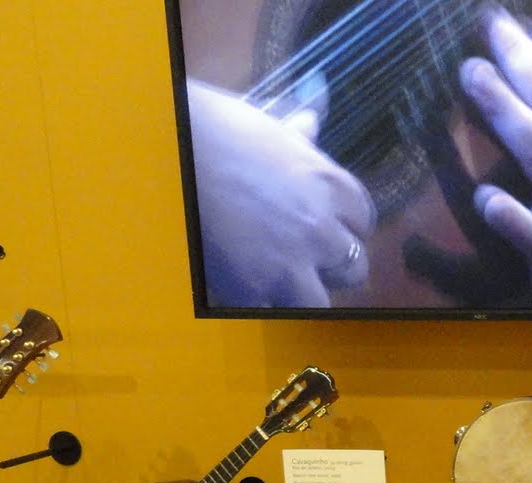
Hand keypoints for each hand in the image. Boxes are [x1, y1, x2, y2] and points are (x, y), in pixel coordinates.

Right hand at [186, 79, 375, 307]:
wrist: (169, 153)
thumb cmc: (216, 131)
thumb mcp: (268, 130)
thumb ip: (299, 137)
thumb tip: (313, 118)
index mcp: (331, 186)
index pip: (363, 221)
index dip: (342, 226)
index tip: (323, 226)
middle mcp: (321, 229)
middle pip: (353, 265)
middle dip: (331, 265)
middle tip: (302, 258)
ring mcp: (291, 264)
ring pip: (323, 300)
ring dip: (304, 294)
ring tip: (278, 282)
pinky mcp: (255, 290)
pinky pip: (276, 315)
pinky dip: (264, 308)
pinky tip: (248, 292)